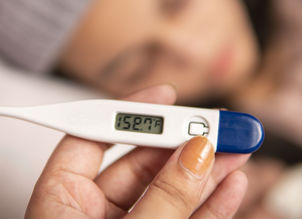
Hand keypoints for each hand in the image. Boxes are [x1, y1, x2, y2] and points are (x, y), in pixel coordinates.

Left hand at [25, 85, 248, 218]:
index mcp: (61, 201)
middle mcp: (91, 212)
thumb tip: (197, 153)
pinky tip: (231, 185)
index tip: (166, 94)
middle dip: (184, 142)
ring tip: (239, 149)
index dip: (128, 112)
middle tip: (221, 125)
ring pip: (168, 190)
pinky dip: (209, 206)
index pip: (90, 138)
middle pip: (139, 162)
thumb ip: (161, 198)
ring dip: (206, 171)